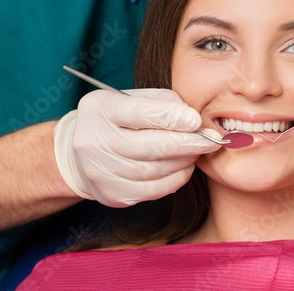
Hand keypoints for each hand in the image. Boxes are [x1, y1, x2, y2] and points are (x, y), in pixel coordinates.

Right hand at [54, 88, 219, 206]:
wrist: (80, 151)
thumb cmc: (117, 120)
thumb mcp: (132, 100)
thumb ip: (163, 103)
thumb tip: (195, 121)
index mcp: (101, 108)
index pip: (142, 113)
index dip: (173, 118)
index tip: (197, 121)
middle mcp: (94, 140)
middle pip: (151, 146)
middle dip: (188, 143)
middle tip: (213, 141)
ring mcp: (99, 171)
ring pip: (154, 170)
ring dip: (184, 161)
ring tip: (199, 152)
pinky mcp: (110, 194)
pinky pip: (152, 191)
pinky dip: (175, 180)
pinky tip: (185, 169)